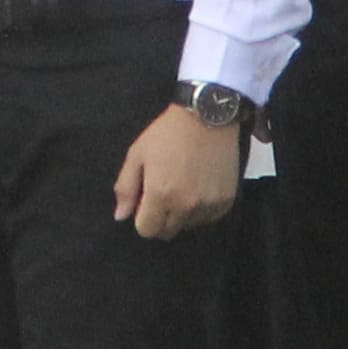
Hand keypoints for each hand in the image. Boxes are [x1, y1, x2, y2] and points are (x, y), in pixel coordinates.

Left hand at [113, 104, 244, 239]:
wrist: (207, 116)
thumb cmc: (167, 133)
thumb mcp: (137, 154)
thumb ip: (126, 188)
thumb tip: (121, 217)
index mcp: (161, 195)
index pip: (147, 230)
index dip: (142, 217)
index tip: (146, 200)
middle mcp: (186, 205)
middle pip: (167, 232)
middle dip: (160, 218)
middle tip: (163, 192)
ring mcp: (208, 204)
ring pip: (188, 225)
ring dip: (182, 214)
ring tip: (183, 186)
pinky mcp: (226, 201)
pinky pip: (208, 218)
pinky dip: (201, 209)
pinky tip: (199, 186)